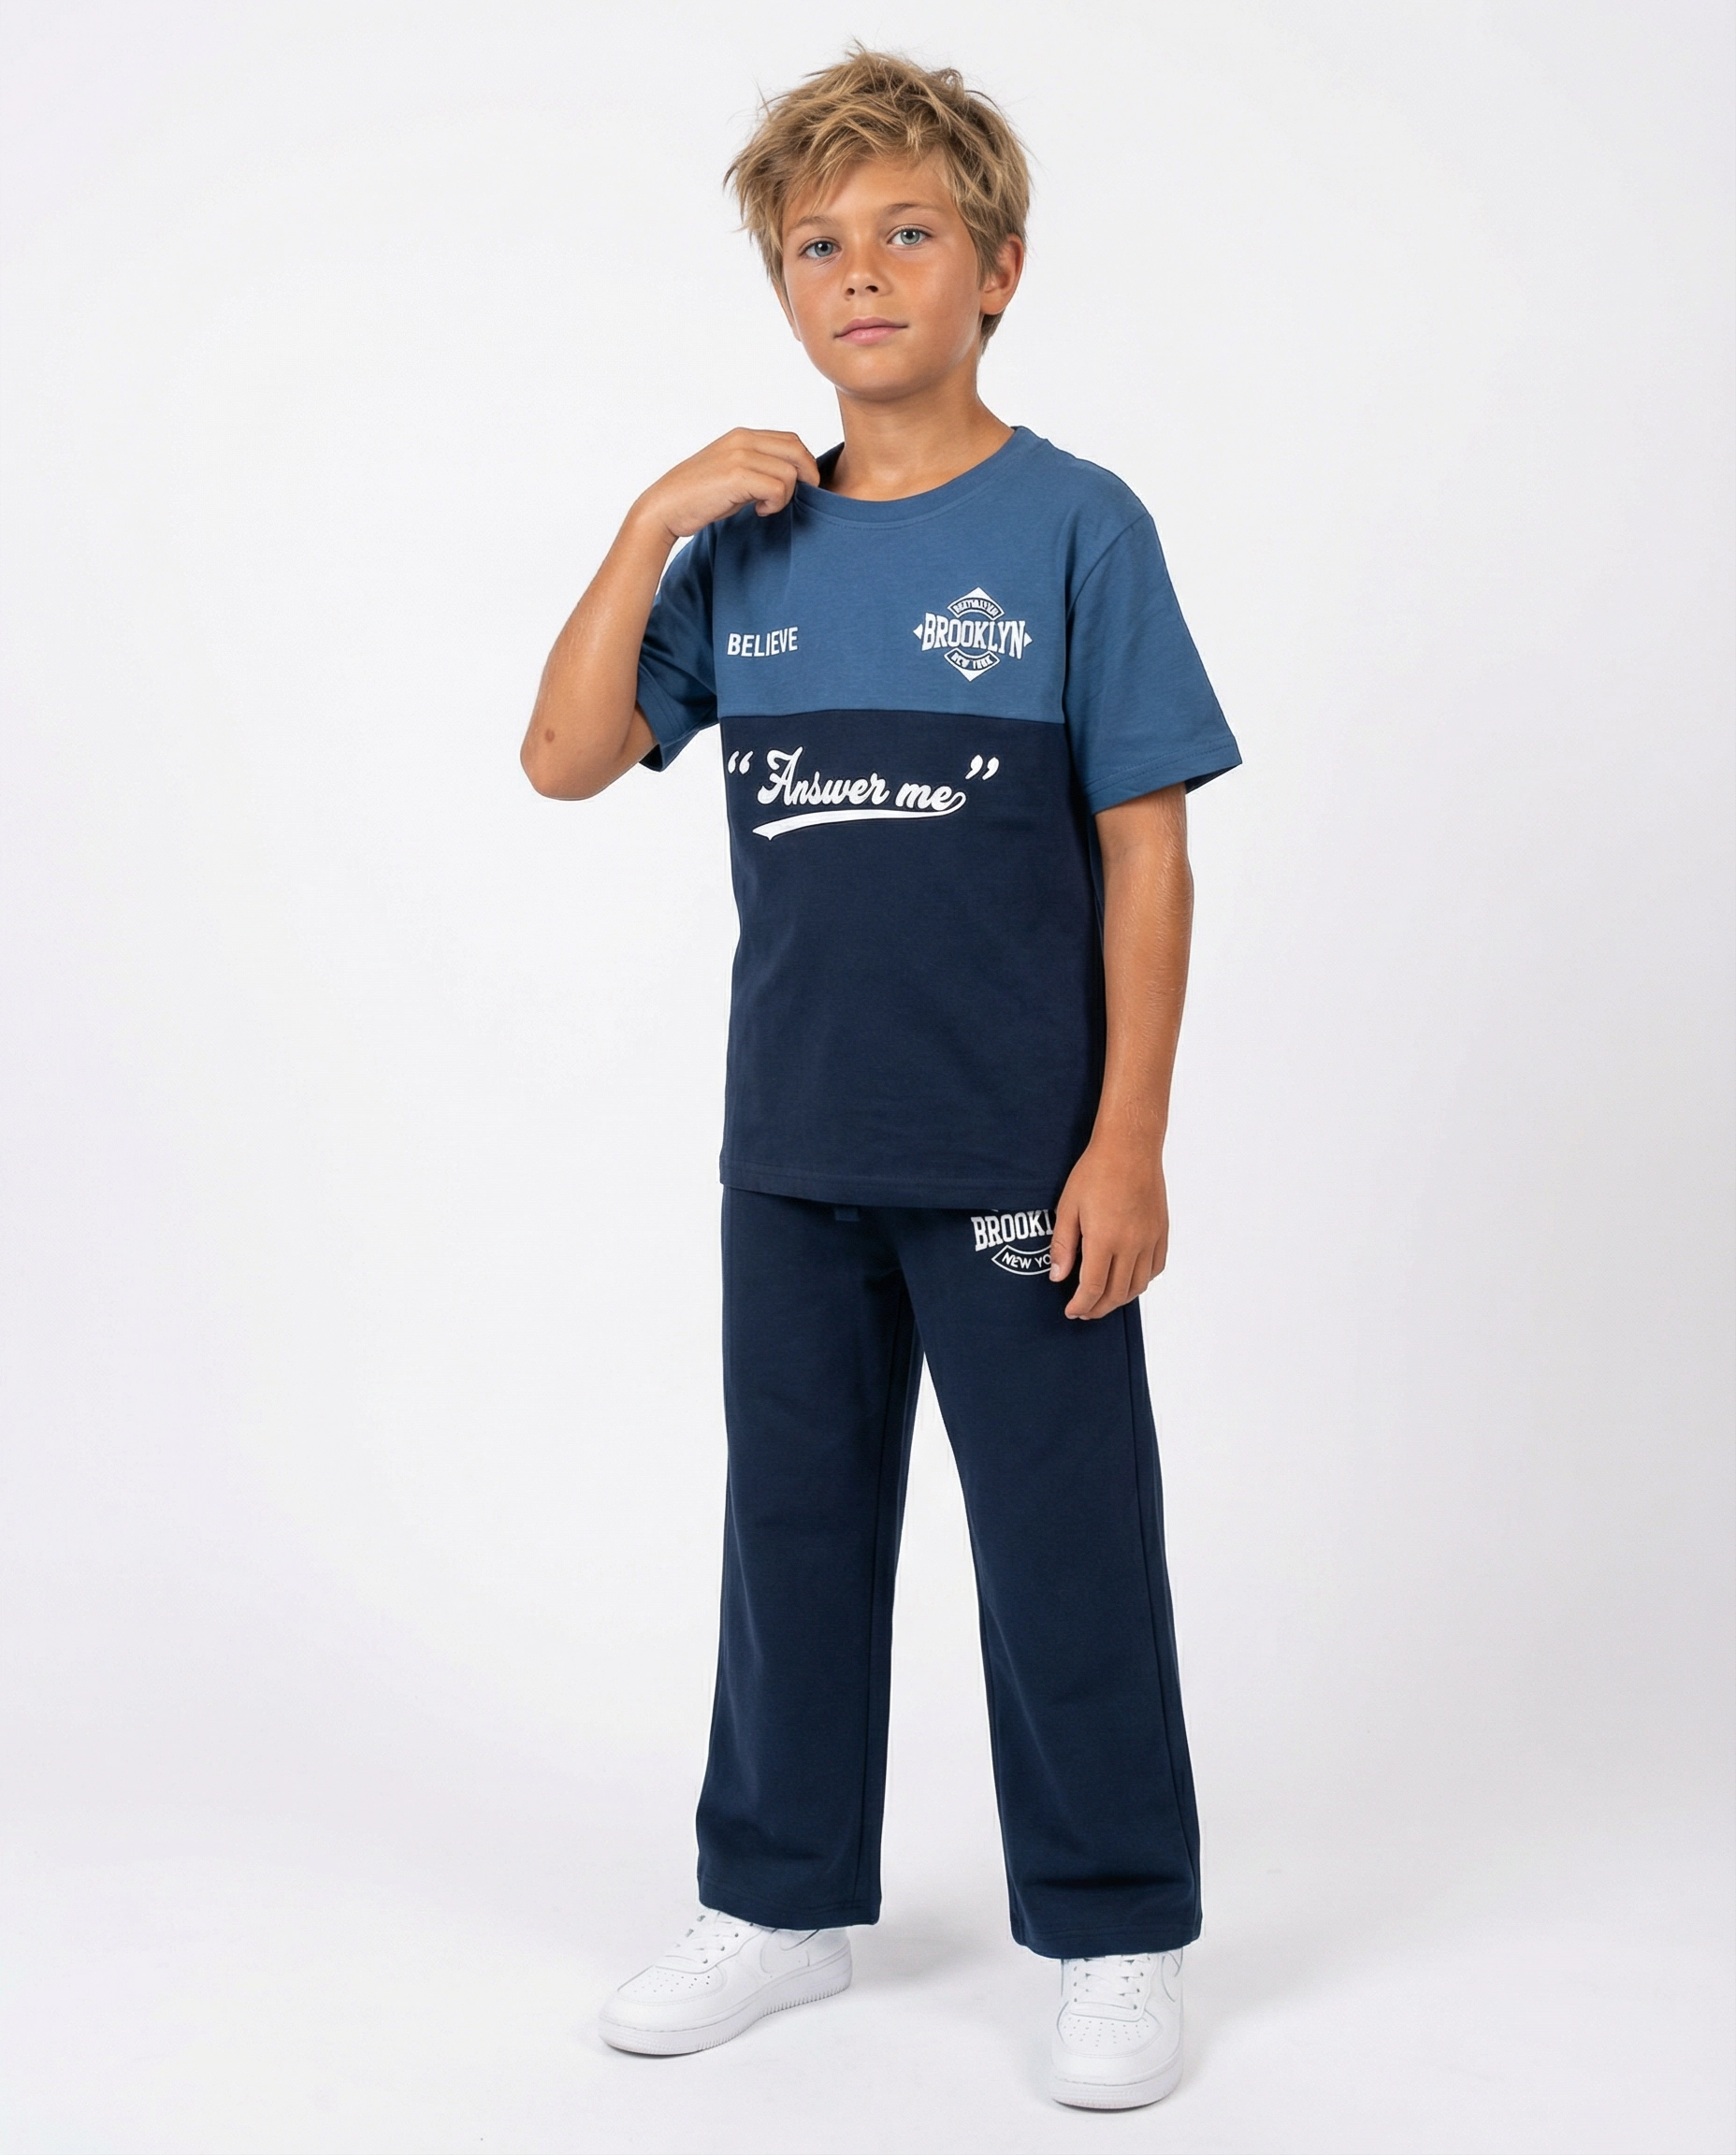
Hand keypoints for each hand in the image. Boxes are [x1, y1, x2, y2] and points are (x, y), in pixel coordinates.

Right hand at [637, 428, 821, 540]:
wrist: (666, 507)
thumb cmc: (699, 497)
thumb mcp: (733, 474)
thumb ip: (759, 469)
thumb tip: (791, 478)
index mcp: (742, 436)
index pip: (791, 440)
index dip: (804, 463)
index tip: (800, 487)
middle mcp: (742, 440)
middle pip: (797, 450)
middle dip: (807, 476)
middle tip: (797, 498)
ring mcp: (739, 456)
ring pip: (790, 472)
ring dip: (786, 495)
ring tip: (765, 506)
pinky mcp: (737, 476)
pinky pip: (778, 488)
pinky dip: (775, 504)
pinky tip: (759, 511)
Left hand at [1048, 1137, 1168, 1319]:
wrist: (1130, 1148)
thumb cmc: (1096, 1172)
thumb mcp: (1068, 1207)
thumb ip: (1063, 1246)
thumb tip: (1058, 1277)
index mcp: (1105, 1239)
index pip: (1093, 1288)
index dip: (1081, 1305)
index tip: (1071, 1311)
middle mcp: (1132, 1244)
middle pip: (1117, 1293)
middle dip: (1099, 1308)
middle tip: (1084, 1311)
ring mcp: (1150, 1239)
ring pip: (1139, 1285)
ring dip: (1121, 1299)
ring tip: (1104, 1299)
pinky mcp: (1161, 1231)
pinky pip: (1156, 1268)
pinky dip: (1142, 1281)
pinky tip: (1129, 1279)